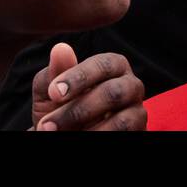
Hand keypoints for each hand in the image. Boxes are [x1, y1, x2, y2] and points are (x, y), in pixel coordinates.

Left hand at [30, 43, 146, 131]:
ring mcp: (137, 111)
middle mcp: (131, 86)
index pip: (103, 65)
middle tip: (47, 125)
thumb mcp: (51, 92)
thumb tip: (60, 49)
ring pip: (121, 120)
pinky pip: (123, 135)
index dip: (79, 77)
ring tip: (61, 136)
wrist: (66, 135)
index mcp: (113, 67)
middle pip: (113, 93)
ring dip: (88, 131)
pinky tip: (81, 137)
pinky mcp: (139, 130)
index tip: (54, 92)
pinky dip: (99, 136)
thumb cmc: (61, 109)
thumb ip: (55, 72)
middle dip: (78, 110)